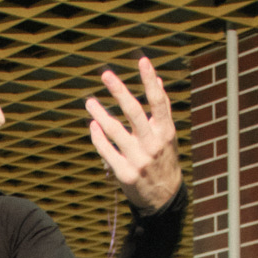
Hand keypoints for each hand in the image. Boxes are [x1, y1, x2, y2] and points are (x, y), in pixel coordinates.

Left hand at [84, 57, 181, 212]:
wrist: (164, 197)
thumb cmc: (164, 159)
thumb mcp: (168, 135)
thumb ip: (162, 109)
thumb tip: (158, 80)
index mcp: (166, 132)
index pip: (159, 101)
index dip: (150, 80)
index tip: (143, 60)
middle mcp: (152, 144)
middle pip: (134, 112)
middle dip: (119, 91)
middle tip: (106, 75)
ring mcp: (138, 160)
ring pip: (114, 131)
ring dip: (100, 114)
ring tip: (89, 102)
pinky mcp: (124, 173)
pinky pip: (106, 151)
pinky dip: (98, 137)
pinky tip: (93, 125)